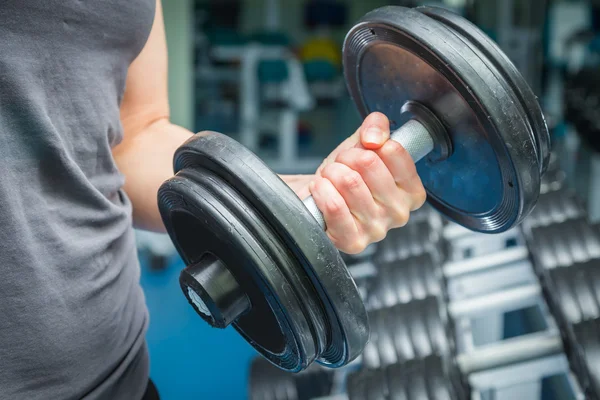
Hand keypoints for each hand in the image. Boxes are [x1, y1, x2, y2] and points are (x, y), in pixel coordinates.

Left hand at [308, 112, 425, 253]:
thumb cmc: (346, 175)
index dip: (368, 144)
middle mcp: (400, 213)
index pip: (393, 150)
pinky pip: (335, 207)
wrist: (319, 198)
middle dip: (345, 158)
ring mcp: (377, 229)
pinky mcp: (354, 241)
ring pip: (349, 182)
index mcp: (412, 190)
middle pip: (368, 163)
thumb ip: (377, 127)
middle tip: (340, 167)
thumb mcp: (363, 143)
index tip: (361, 152)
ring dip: (331, 174)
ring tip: (330, 180)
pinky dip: (322, 192)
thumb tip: (374, 138)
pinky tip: (321, 191)